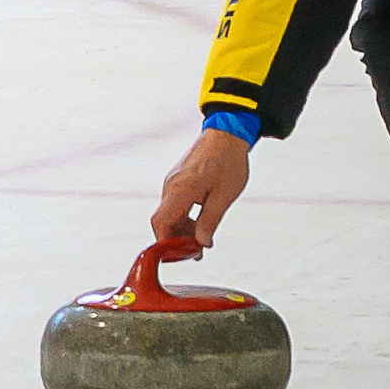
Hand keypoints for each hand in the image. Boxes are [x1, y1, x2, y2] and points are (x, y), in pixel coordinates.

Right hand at [151, 128, 251, 247]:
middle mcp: (171, 185)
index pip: (160, 223)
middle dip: (177, 239)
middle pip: (163, 221)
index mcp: (180, 189)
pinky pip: (174, 204)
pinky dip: (184, 217)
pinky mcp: (178, 179)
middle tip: (197, 251)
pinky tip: (200, 222)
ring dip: (182, 229)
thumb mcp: (224, 195)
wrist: (228, 133)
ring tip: (203, 239)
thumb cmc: (229, 161)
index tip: (181, 255)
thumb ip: (210, 221)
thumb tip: (201, 244)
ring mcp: (173, 181)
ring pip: (169, 214)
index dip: (166, 243)